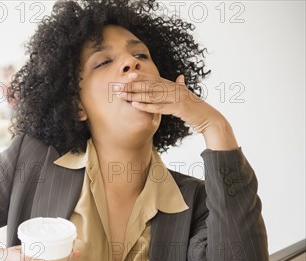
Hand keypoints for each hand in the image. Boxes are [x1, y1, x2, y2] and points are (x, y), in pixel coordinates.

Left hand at [114, 72, 230, 135]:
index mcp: (175, 85)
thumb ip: (181, 86)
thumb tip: (180, 77)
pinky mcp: (178, 108)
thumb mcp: (187, 96)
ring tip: (121, 95)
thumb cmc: (196, 109)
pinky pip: (159, 107)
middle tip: (117, 86)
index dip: (141, 76)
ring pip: (152, 95)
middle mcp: (175, 88)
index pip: (155, 78)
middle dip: (132, 85)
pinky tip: (134, 105)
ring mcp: (177, 98)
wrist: (209, 118)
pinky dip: (146, 106)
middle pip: (150, 85)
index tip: (127, 75)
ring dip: (134, 95)